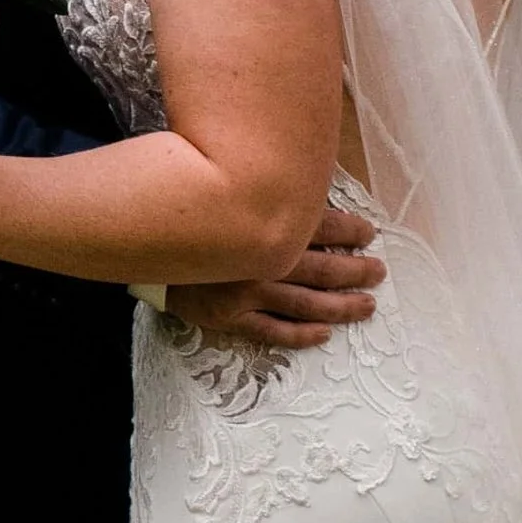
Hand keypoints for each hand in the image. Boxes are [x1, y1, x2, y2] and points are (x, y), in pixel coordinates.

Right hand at [165, 204, 386, 350]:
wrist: (142, 246)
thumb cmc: (191, 214)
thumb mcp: (228, 193)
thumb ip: (265, 195)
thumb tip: (308, 188)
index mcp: (261, 225)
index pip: (318, 228)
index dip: (349, 232)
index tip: (369, 233)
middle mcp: (258, 261)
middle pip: (321, 269)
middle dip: (355, 271)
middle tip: (378, 272)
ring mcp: (245, 293)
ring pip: (305, 304)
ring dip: (341, 306)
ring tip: (367, 305)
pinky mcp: (230, 318)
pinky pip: (273, 332)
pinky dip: (301, 334)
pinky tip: (324, 333)